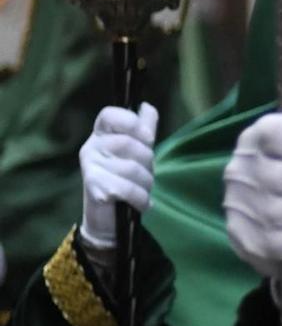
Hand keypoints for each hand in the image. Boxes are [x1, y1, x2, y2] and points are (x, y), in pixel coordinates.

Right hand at [79, 104, 159, 250]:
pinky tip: (140, 204)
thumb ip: (143, 130)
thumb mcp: (136, 154)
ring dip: (146, 185)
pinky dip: (141, 199)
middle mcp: (91, 147)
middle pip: (130, 144)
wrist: (108, 219)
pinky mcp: (93, 186)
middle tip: (144, 177)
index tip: (148, 138)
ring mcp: (90, 166)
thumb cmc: (123, 181)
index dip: (132, 123)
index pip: (110, 115)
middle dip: (148, 164)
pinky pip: (127, 189)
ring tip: (141, 192)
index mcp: (101, 135)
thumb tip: (148, 106)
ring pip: (132, 168)